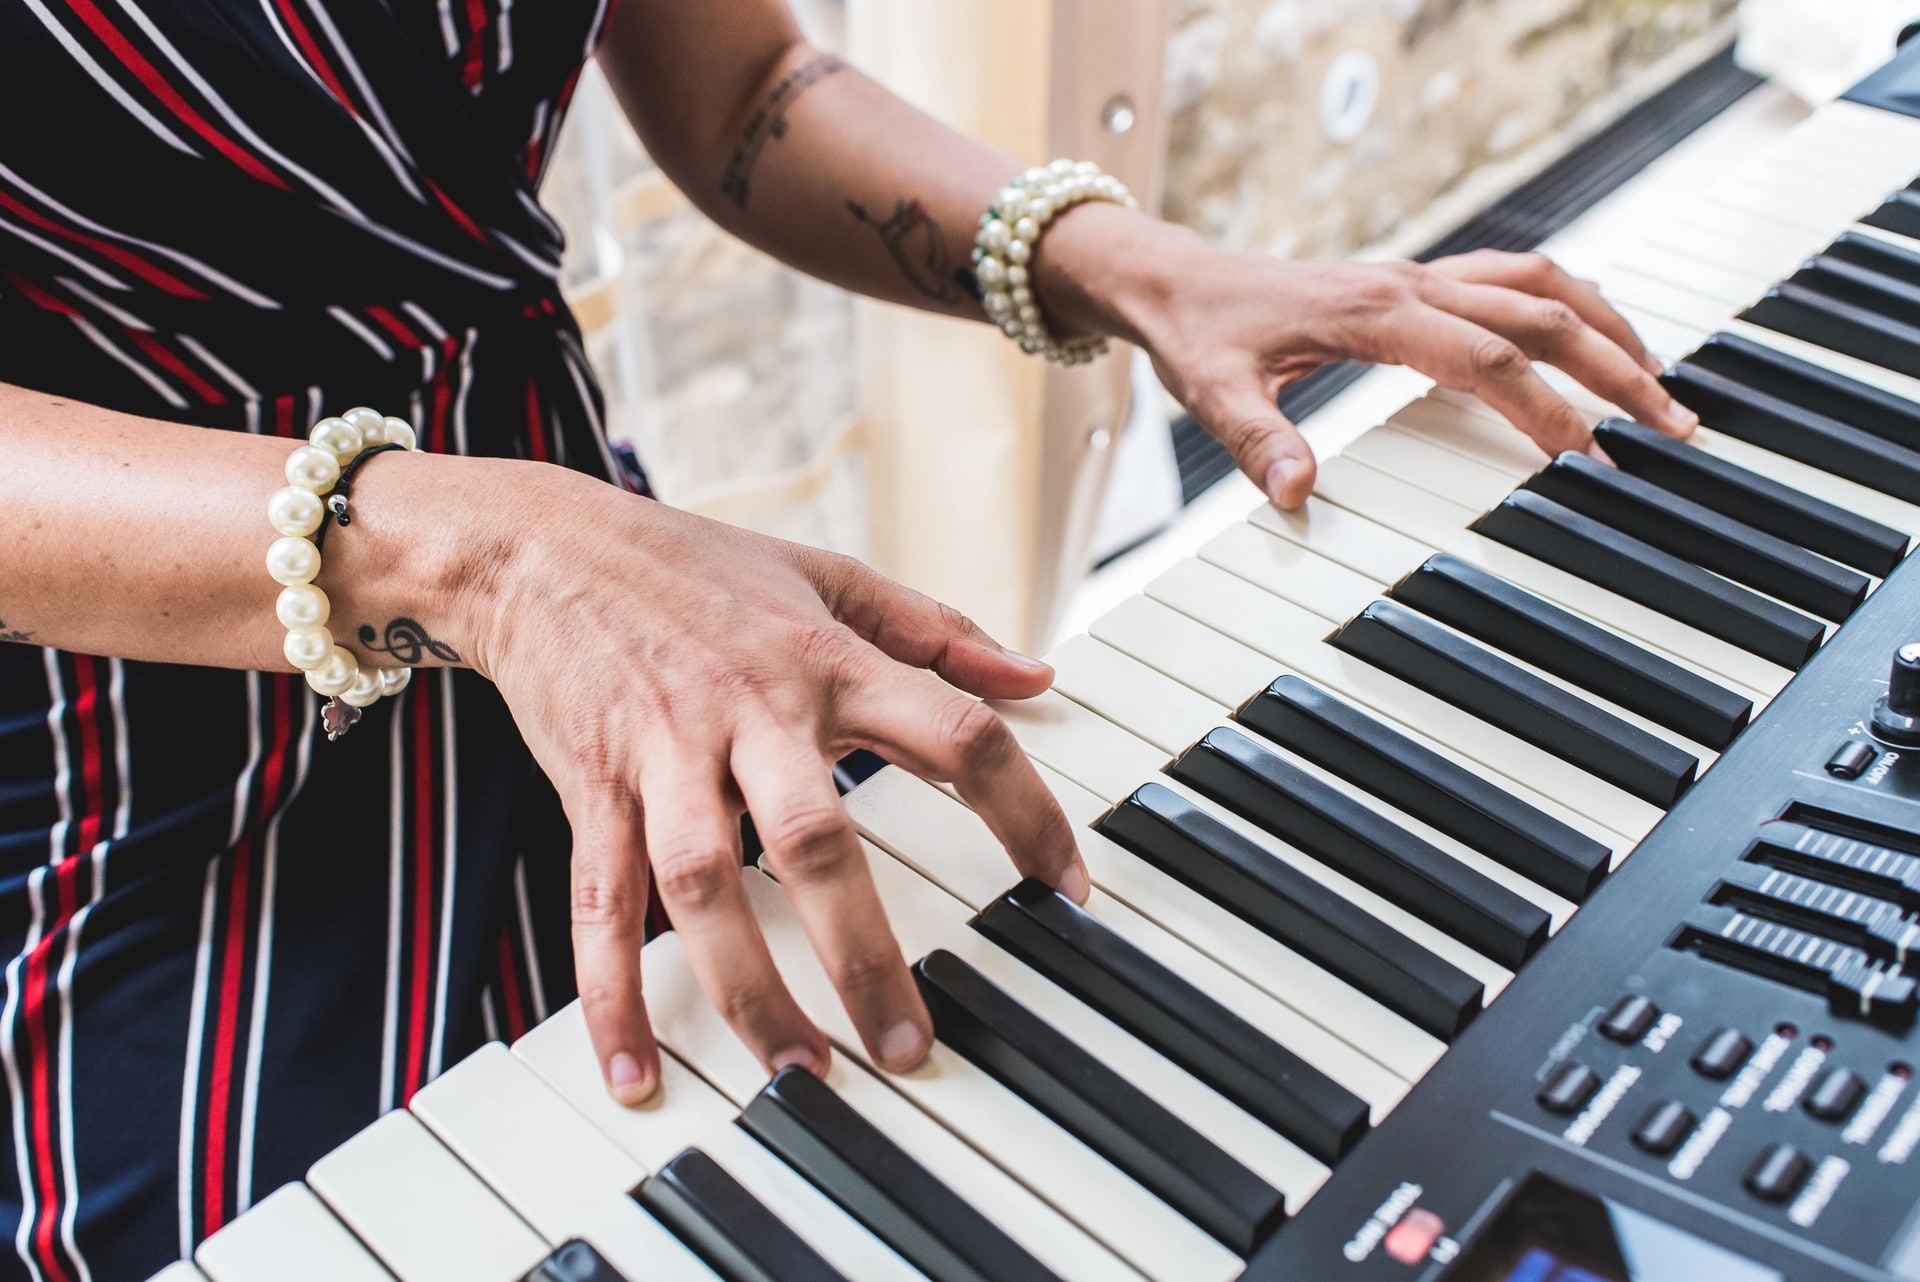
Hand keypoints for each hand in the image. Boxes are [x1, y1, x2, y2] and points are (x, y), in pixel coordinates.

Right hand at [463, 468, 1088, 1101]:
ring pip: (705, 885)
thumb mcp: (828, 578)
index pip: (954, 733)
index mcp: (827, 661)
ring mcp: (666, 753)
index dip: (1022, 811)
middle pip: (816, 840)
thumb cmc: (695, 567)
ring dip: (749, 988)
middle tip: (909, 1045)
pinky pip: (601, 901)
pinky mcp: (593, 786)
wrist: (542, 547)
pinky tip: (633, 1067)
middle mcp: (751, 711)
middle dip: (865, 953)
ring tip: (798, 1074)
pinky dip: (612, 991)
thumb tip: (1034, 677)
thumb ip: (936, 632)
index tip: (1065, 889)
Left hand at [1038, 209, 1697, 508]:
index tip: (1593, 458)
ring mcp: (1418, 277)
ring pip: (1541, 284)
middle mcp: (1411, 285)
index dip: (1548, 408)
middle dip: (1617, 366)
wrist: (1174, 279)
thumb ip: (1259, 443)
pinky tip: (1590, 340)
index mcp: (1377, 314)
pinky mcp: (1415, 281)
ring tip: (1659, 381)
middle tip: (1674, 424)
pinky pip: (1513, 278)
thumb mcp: (1214, 395)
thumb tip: (1296, 495)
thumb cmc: (1198, 335)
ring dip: (1606, 327)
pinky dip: (1566, 305)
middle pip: (1544, 314)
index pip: (1489, 360)